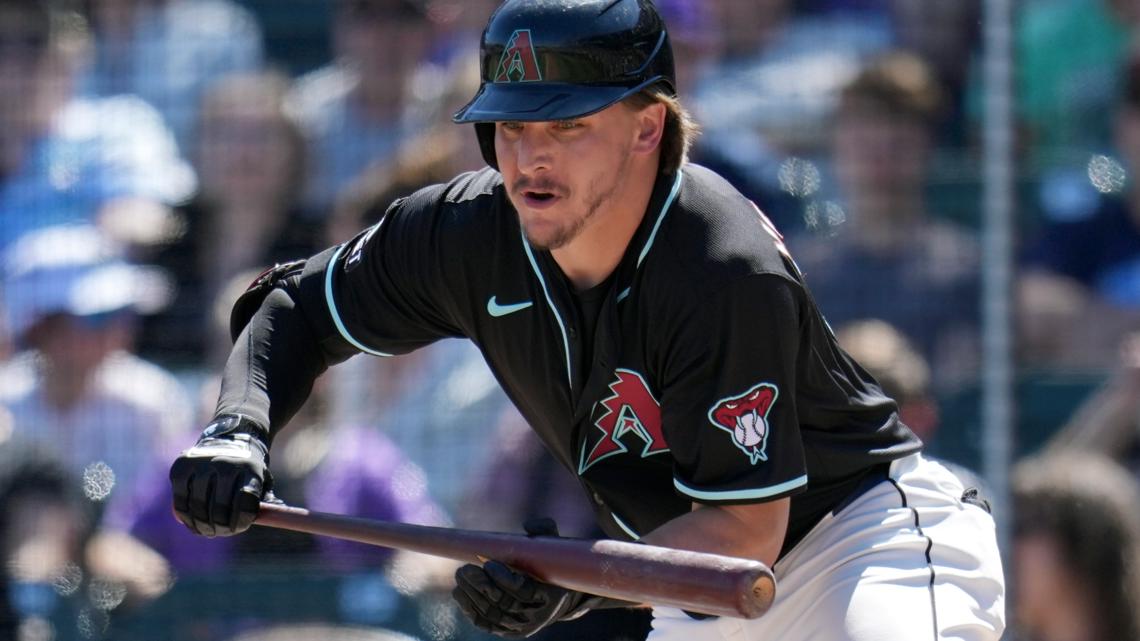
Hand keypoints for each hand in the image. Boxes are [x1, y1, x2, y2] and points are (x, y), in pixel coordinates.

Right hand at [169, 414, 270, 536]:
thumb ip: (266, 503)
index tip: (238, 528)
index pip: (245, 502)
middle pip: (219, 508)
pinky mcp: (181, 467)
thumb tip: (273, 519)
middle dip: (221, 527)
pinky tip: (193, 523)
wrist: (229, 436)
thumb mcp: (262, 480)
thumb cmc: (247, 468)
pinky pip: (180, 501)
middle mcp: (224, 464)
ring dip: (202, 526)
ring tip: (208, 531)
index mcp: (249, 468)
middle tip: (221, 532)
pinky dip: (186, 517)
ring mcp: (201, 464)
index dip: (241, 522)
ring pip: (198, 507)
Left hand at [452, 518, 601, 637]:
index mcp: (549, 596)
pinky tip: (459, 593)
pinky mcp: (506, 630)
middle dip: (481, 586)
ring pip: (491, 614)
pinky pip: (485, 623)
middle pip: (503, 604)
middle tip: (465, 569)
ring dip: (471, 595)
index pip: (522, 592)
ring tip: (460, 576)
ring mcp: (519, 626)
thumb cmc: (551, 566)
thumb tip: (528, 526)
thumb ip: (544, 532)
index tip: (488, 563)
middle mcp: (534, 617)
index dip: (503, 579)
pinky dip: (470, 609)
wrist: (557, 597)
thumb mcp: (554, 546)